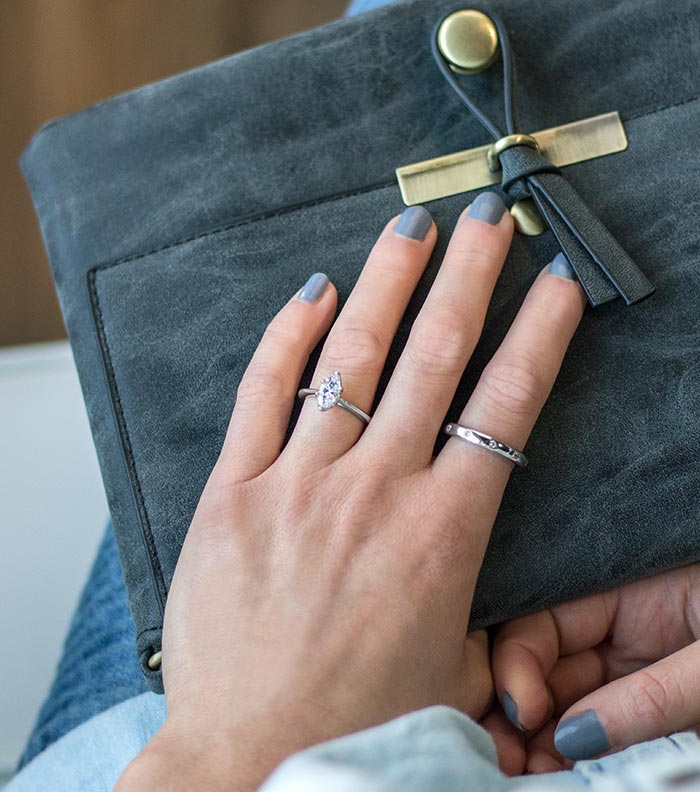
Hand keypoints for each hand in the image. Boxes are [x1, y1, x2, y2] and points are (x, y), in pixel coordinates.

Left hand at [116, 194, 586, 790]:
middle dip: (469, 276)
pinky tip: (316, 292)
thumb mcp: (450, 666)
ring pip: (353, 359)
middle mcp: (375, 491)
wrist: (250, 759)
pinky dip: (290, 336)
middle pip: (435, 357)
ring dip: (387, 283)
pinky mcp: (235, 492)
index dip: (538, 334)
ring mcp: (300, 484)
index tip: (555, 282)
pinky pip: (264, 393)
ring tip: (410, 227)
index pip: (506, 405)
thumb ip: (471, 604)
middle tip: (486, 217)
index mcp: (443, 532)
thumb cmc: (356, 724)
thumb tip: (469, 569)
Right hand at [487, 564, 699, 773]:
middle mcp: (614, 628)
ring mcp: (627, 670)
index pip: (543, 619)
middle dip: (519, 711)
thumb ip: (648, 697)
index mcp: (622, 591)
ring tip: (530, 773)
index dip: (519, 663)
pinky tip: (554, 772)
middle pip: (541, 666)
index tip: (523, 712)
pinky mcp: (644, 710)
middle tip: (506, 756)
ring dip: (540, 741)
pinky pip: (594, 731)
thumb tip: (575, 738)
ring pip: (561, 704)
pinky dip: (572, 755)